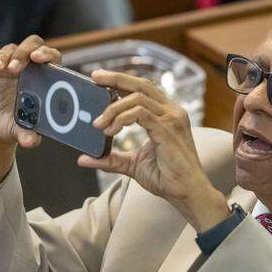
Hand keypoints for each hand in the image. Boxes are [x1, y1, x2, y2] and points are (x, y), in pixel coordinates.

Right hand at [0, 33, 61, 192]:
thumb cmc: (12, 125)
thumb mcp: (19, 131)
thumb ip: (27, 135)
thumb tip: (31, 142)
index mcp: (43, 79)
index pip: (51, 58)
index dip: (47, 55)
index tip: (38, 59)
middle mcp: (29, 67)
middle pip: (32, 46)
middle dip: (25, 53)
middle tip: (15, 68)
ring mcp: (10, 64)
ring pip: (11, 49)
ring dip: (5, 56)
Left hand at [78, 70, 229, 231]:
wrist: (187, 193)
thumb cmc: (166, 178)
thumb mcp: (132, 165)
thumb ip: (110, 159)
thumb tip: (83, 158)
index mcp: (167, 115)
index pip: (143, 89)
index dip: (122, 81)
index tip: (100, 79)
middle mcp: (171, 112)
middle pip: (141, 85)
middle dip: (116, 78)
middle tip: (95, 78)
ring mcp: (171, 119)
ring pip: (138, 98)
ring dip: (114, 108)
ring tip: (99, 124)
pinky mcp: (167, 130)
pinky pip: (140, 113)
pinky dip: (121, 119)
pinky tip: (111, 131)